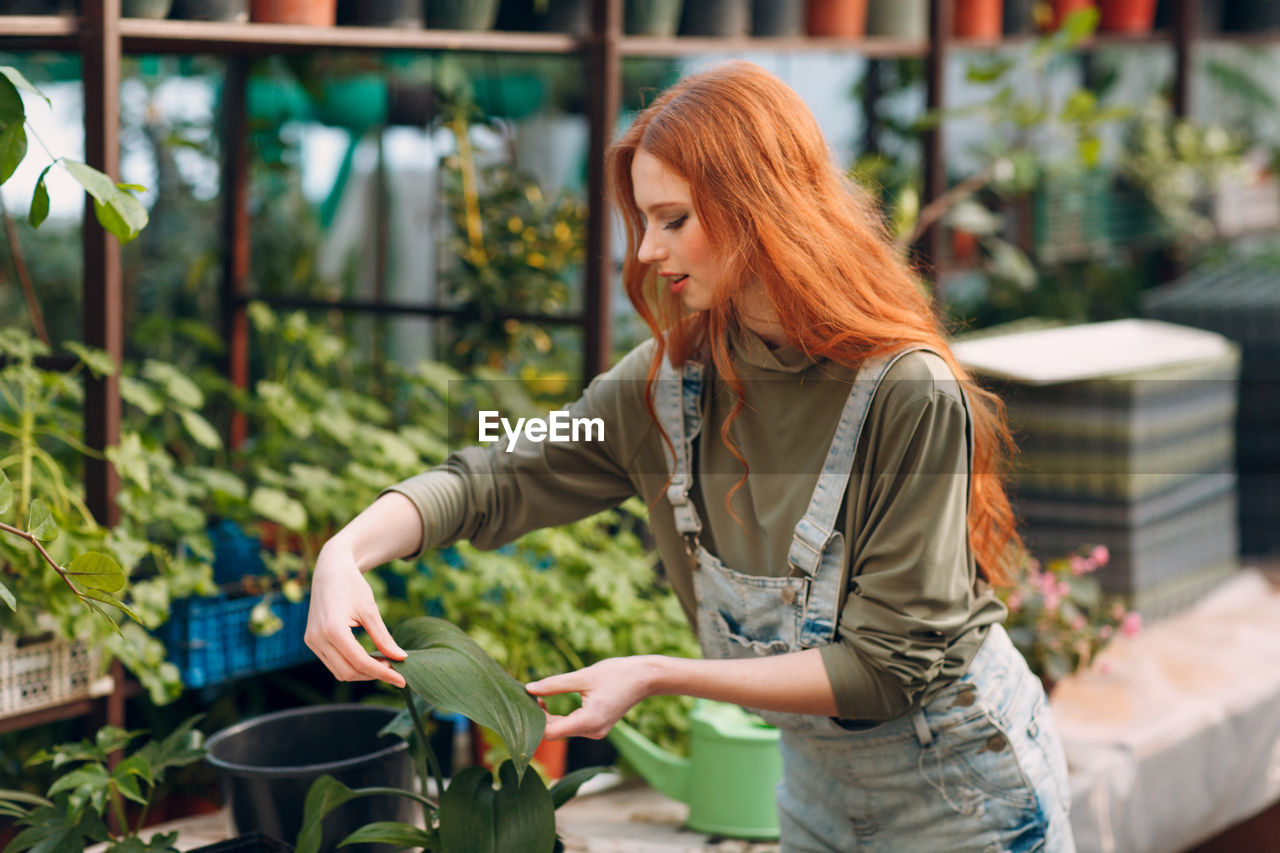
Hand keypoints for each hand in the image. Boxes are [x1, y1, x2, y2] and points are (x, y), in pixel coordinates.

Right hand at [305, 539, 406, 687]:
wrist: (330, 569)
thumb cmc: (352, 585)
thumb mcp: (370, 611)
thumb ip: (384, 637)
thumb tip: (401, 658)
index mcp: (332, 630)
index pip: (360, 662)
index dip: (383, 673)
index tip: (401, 679)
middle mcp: (317, 638)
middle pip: (348, 672)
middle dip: (373, 675)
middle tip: (395, 670)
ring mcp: (311, 641)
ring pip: (339, 672)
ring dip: (362, 673)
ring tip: (384, 664)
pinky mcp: (311, 640)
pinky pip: (332, 662)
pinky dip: (350, 665)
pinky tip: (368, 659)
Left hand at [525, 656, 658, 740]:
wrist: (645, 678)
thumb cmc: (616, 673)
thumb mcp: (583, 676)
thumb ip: (554, 684)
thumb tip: (528, 689)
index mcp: (589, 721)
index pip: (550, 733)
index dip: (534, 720)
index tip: (528, 701)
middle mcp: (592, 732)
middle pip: (555, 733)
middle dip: (539, 717)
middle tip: (529, 695)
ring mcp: (596, 731)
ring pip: (563, 730)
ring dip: (549, 717)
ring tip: (538, 696)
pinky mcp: (598, 727)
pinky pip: (572, 726)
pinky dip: (560, 717)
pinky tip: (550, 702)